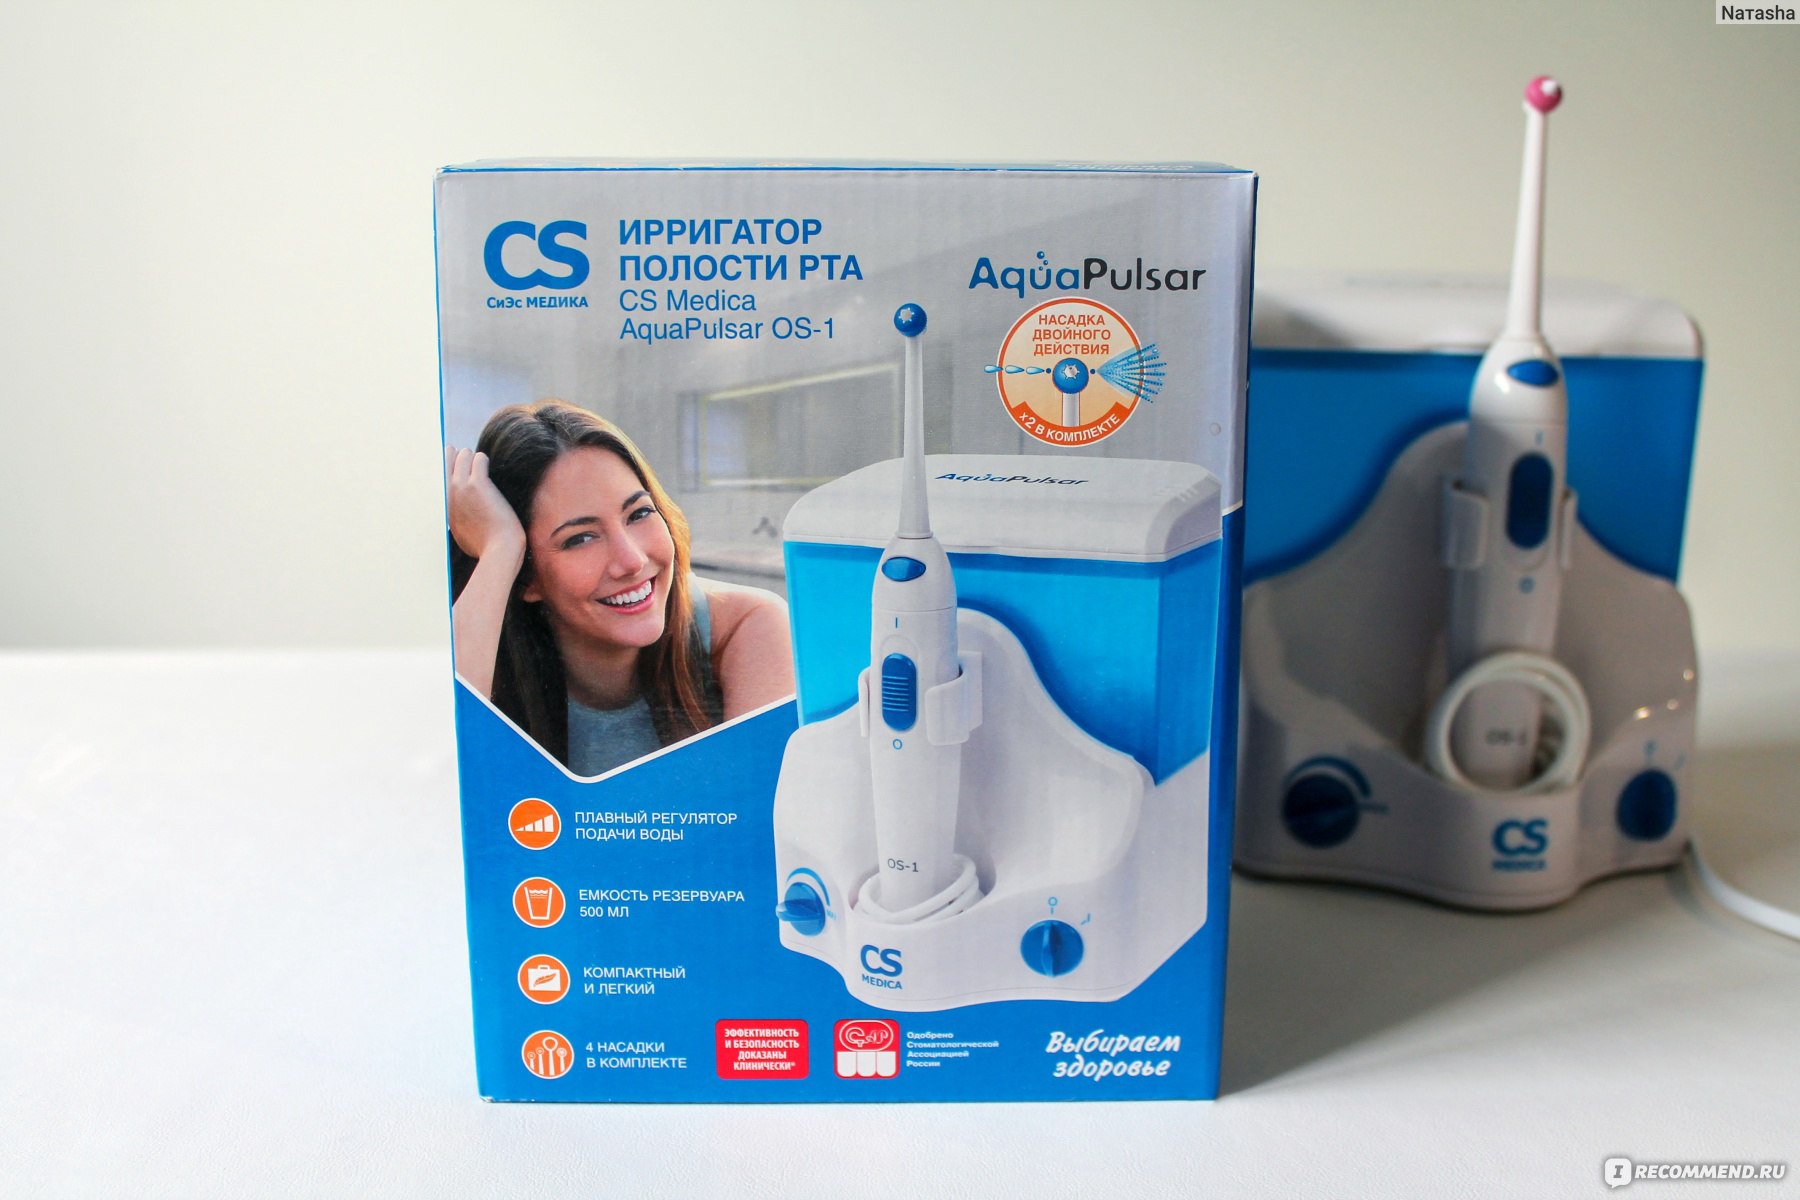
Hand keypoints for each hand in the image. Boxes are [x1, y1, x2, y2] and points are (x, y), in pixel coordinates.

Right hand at [445, 446, 525, 565]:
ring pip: (463, 453)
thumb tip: (459, 508)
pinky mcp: (478, 484)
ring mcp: (460, 487)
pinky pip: (479, 458)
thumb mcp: (458, 530)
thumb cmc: (483, 543)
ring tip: (482, 472)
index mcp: (441, 502)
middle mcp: (446, 492)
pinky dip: (484, 461)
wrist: (499, 549)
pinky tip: (489, 472)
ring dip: (474, 459)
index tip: (456, 467)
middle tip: (473, 470)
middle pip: (445, 455)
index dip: (447, 465)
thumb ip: (454, 514)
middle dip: (460, 458)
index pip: (434, 471)